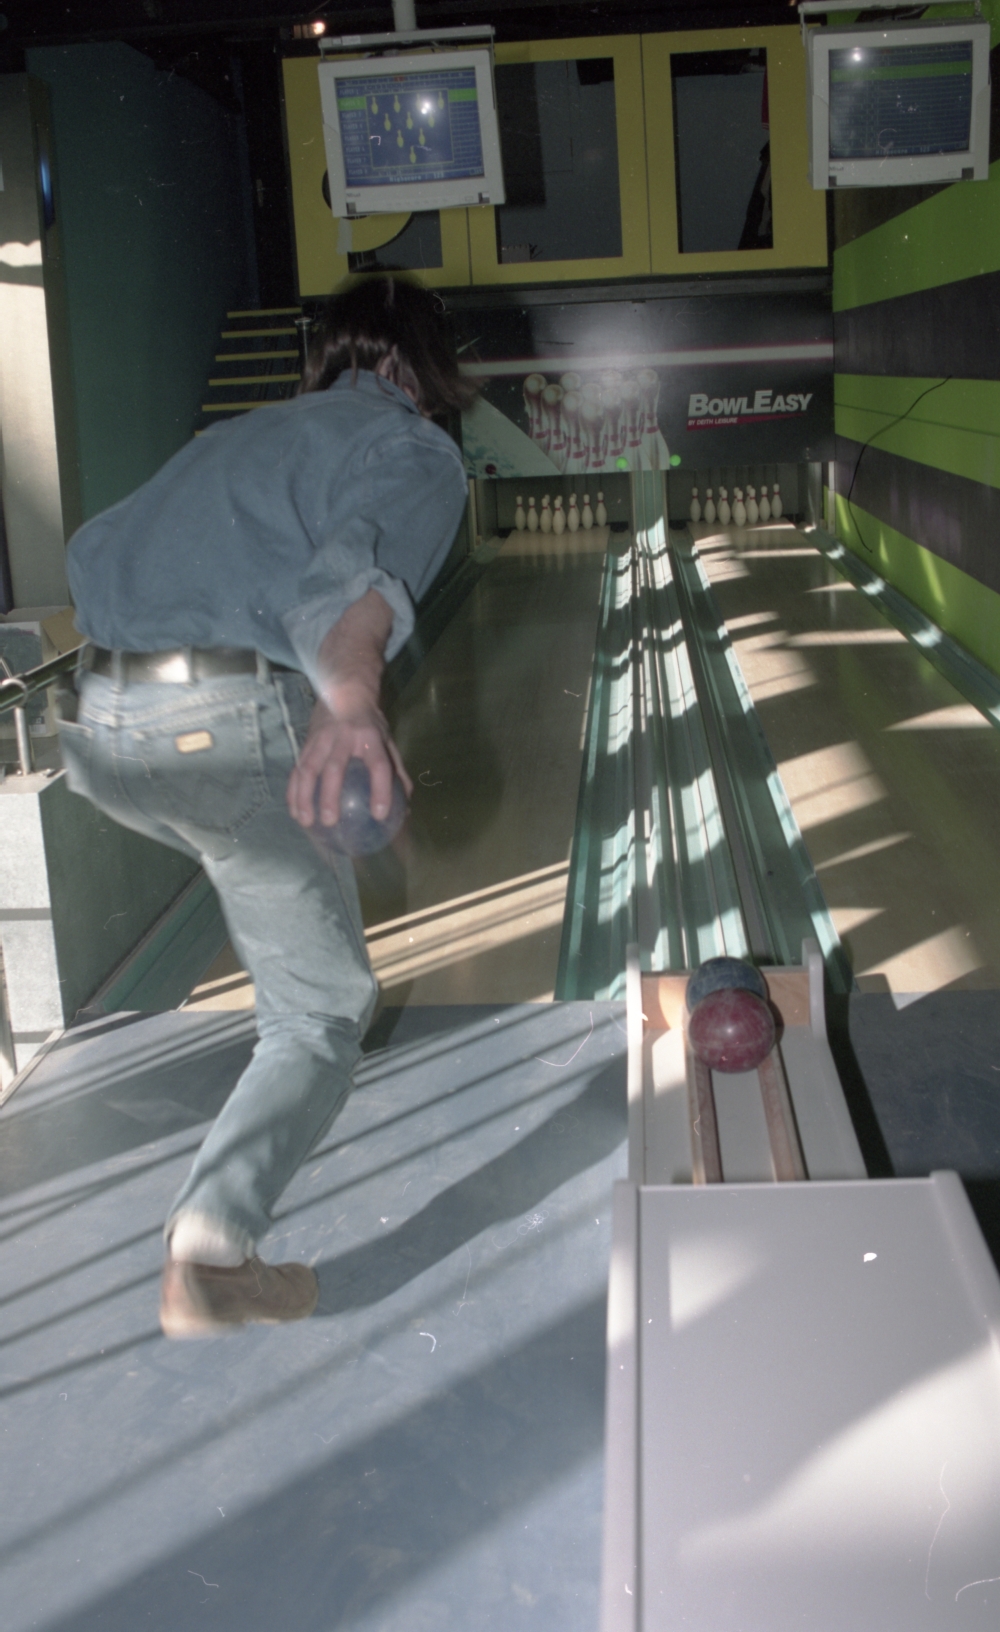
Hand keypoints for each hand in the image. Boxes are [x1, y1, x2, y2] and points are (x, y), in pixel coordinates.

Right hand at [286, 695, 411, 829]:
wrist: (346, 690)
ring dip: (304, 796)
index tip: (380, 815)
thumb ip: (396, 772)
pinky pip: (297, 768)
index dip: (380, 790)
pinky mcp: (306, 741)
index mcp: (371, 737)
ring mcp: (322, 738)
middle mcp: (345, 737)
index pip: (378, 765)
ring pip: (309, 768)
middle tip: (330, 821)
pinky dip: (293, 790)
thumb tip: (405, 808)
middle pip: (335, 768)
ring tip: (306, 821)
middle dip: (330, 796)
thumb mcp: (388, 741)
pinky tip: (294, 811)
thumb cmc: (370, 723)